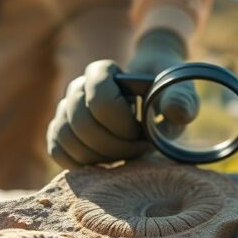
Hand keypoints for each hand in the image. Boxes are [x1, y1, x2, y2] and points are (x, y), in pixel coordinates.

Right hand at [47, 28, 196, 167]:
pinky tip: (106, 165)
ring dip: (99, 157)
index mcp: (102, 72)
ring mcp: (65, 110)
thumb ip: (180, 100)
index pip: (100, 100)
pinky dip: (81, 164)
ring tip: (126, 157)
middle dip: (114, 145)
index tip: (144, 133)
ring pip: (66, 137)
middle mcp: (77, 88)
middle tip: (140, 150)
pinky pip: (58, 151)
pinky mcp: (61, 132)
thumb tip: (174, 112)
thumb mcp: (179, 93)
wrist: (152, 100)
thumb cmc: (165, 94)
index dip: (123, 124)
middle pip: (81, 123)